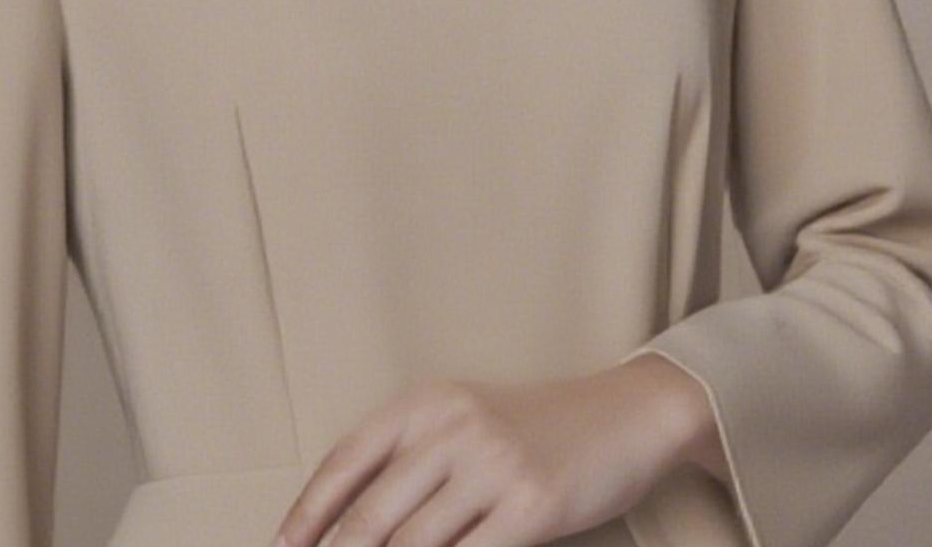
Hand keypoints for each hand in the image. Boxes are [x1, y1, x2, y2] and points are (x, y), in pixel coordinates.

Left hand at [268, 357, 708, 546]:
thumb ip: (413, 457)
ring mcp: (492, 465)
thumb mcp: (466, 418)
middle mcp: (452, 426)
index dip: (307, 512)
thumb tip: (352, 523)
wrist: (623, 414)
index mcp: (427, 400)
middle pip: (371, 514)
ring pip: (413, 546)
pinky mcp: (531, 506)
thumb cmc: (536, 425)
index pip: (347, 459)